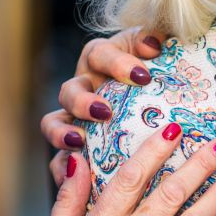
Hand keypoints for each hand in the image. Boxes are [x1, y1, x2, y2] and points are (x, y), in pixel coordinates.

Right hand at [40, 28, 165, 176]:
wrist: (159, 103)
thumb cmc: (161, 72)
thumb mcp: (161, 52)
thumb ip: (156, 40)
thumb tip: (154, 43)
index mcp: (102, 59)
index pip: (100, 54)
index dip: (117, 64)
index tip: (142, 76)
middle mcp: (84, 86)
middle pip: (70, 90)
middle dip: (84, 101)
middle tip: (105, 112)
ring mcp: (75, 118)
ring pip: (53, 123)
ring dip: (62, 132)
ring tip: (79, 141)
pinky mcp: (75, 149)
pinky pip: (59, 160)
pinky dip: (63, 168)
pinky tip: (79, 175)